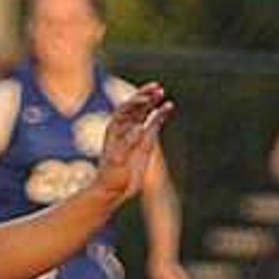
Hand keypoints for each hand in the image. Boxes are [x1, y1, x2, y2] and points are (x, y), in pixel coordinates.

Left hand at [88, 85, 172, 201]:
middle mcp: (124, 128)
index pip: (125, 109)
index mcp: (114, 129)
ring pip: (144, 113)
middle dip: (144, 96)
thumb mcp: (117, 161)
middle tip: (156, 87)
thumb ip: (127, 144)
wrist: (114, 190)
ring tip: (161, 92)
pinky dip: (160, 115)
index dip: (135, 102)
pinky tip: (168, 107)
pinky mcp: (145, 142)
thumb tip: (139, 128)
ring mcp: (135, 134)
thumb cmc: (110, 177)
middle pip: (135, 107)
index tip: (146, 98)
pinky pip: (154, 124)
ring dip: (152, 102)